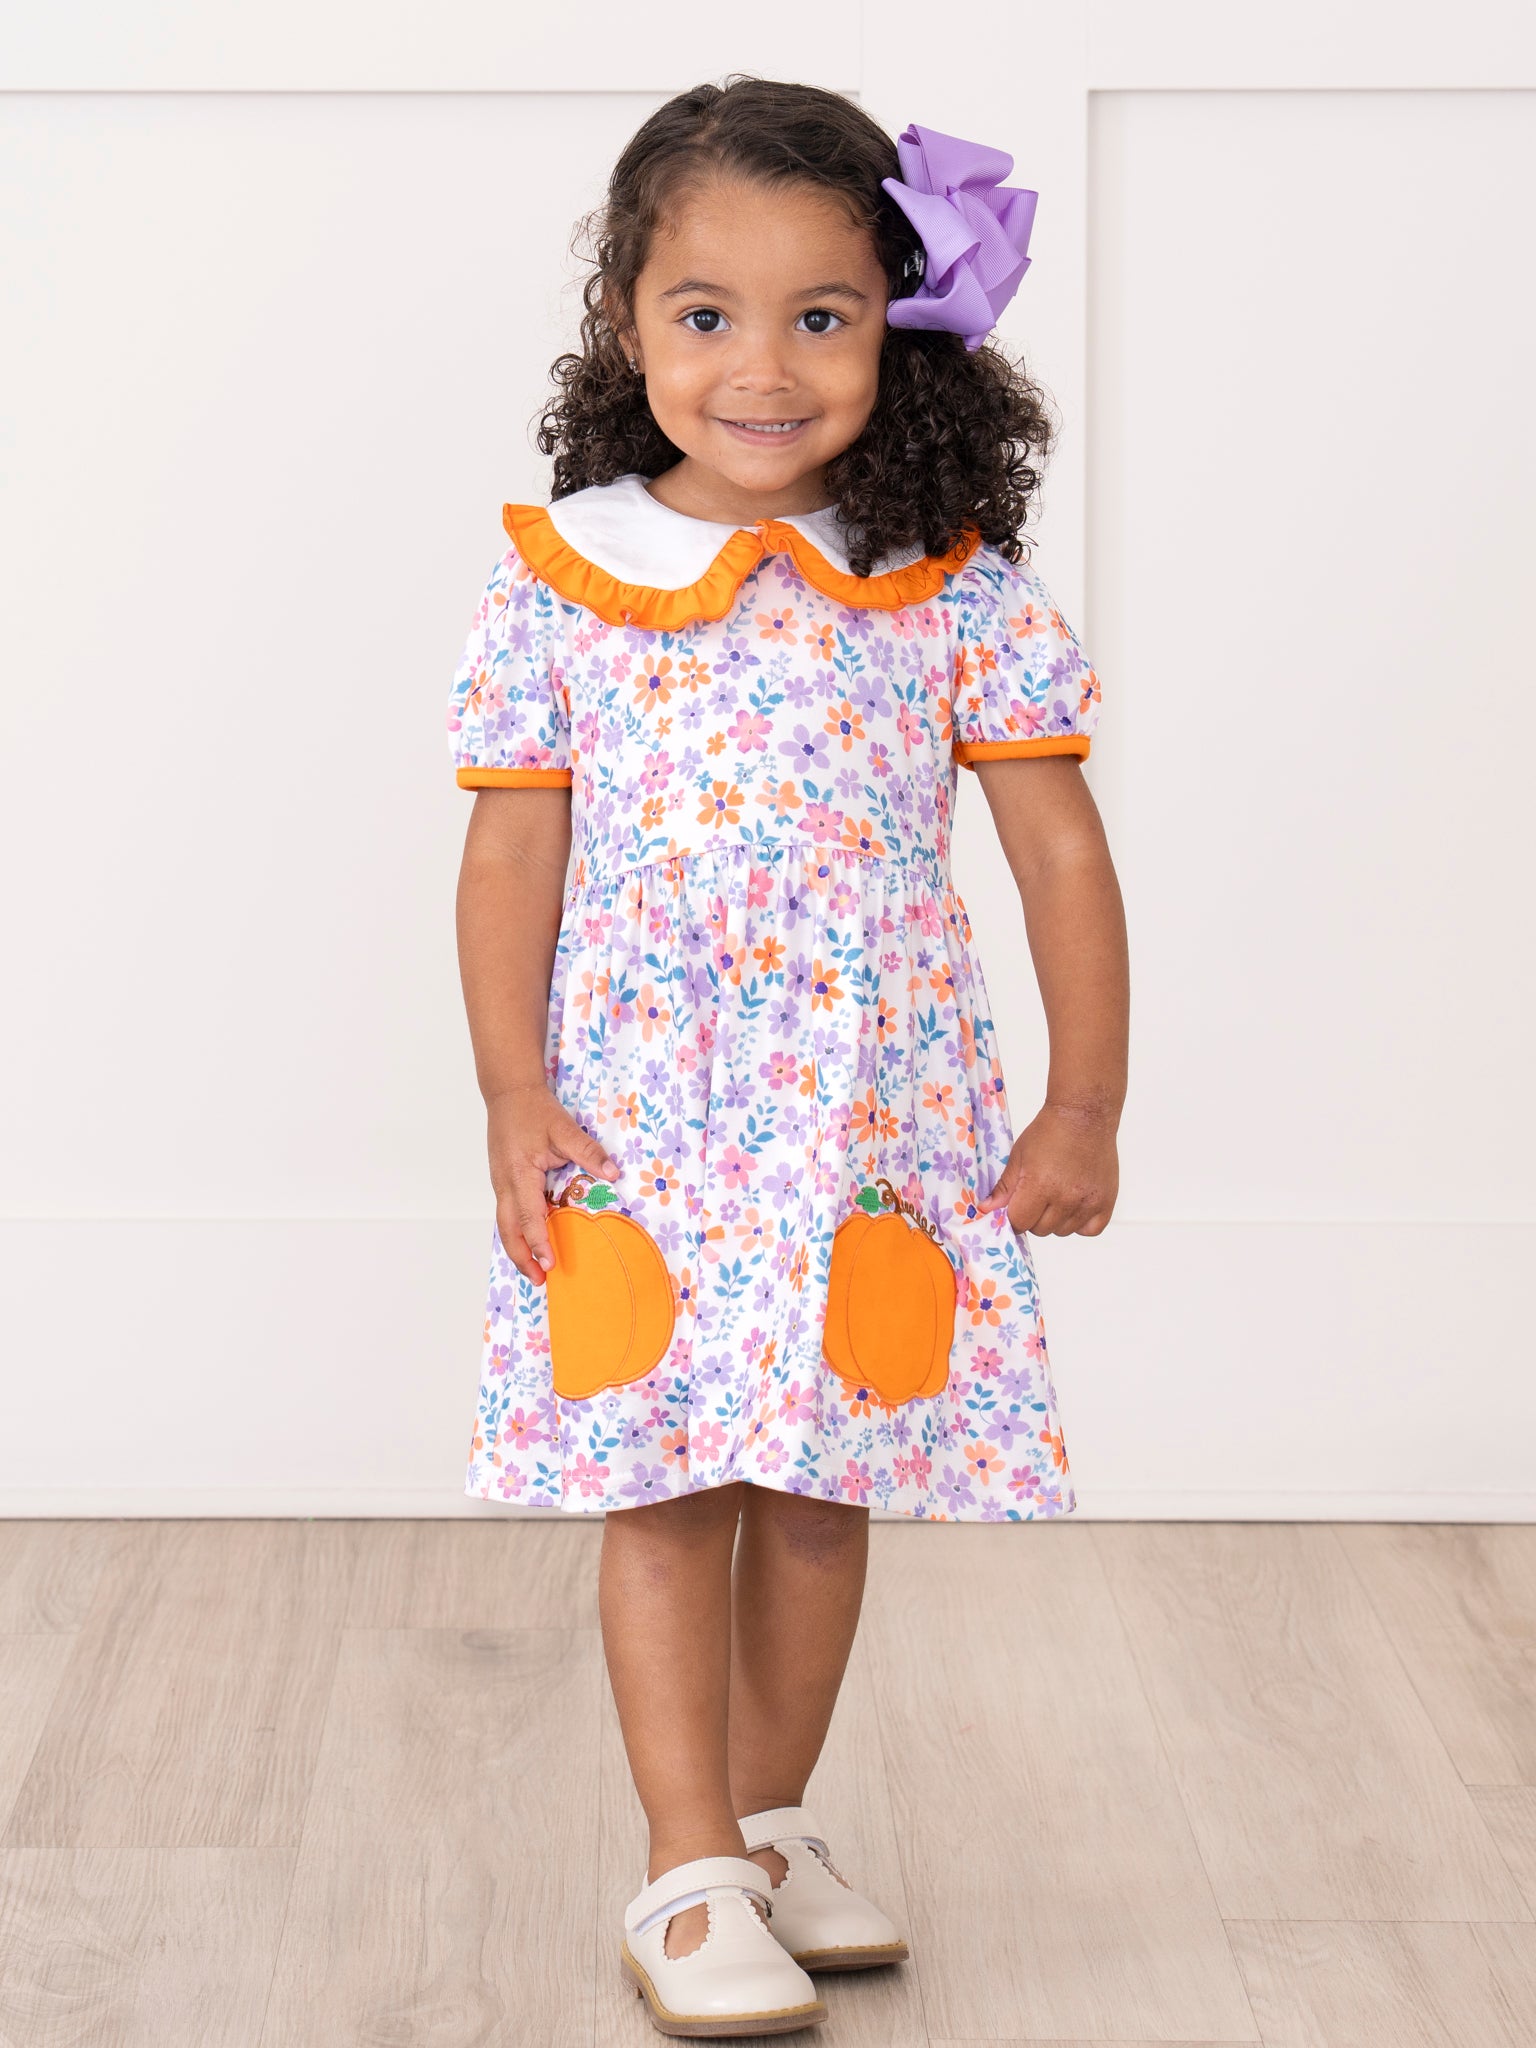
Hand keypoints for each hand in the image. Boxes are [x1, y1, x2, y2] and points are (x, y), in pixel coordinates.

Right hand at [486, 1081, 620, 1284]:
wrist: (508, 1093)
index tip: (550, 1263)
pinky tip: (530, 1241)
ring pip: (505, 1224)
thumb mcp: (564, 1128)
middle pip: (509, 1230)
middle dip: (522, 1257)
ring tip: (534, 1270)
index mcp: (519, 1174)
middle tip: (539, 1280)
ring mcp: (500, 1183)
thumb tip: (612, 1172)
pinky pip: (507, 1213)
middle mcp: (505, 1183)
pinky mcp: (502, 1181)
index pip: (529, 1216)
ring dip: (518, 1248)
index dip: (539, 1242)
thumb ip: (588, 1152)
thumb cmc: (534, 1110)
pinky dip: (517, 1232)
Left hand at [975, 1100, 1118, 1237]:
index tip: (1016, 1206)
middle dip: (1034, 1216)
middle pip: (1040, 1230)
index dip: (1014, 1216)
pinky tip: (1075, 1204)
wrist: (1083, 1116)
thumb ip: (1005, 1187)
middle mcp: (1066, 1198)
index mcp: (1040, 1186)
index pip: (1019, 1223)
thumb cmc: (1050, 1132)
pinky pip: (1089, 1230)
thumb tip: (988, 1209)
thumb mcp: (1019, 1156)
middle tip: (1038, 1195)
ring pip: (1063, 1231)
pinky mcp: (1106, 1201)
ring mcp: (1088, 1201)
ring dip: (1057, 1219)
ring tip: (1059, 1194)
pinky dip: (1080, 1223)